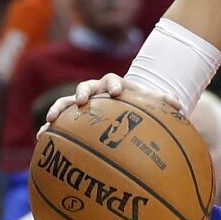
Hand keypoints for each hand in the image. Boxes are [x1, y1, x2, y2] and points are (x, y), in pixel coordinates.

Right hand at [42, 74, 184, 130]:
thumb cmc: (134, 103)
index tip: (117, 92)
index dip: (113, 85)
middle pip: (85, 86)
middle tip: (82, 100)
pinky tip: (40, 139)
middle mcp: (93, 90)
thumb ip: (161, 101)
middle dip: (83, 92)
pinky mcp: (69, 115)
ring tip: (51, 120)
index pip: (111, 80)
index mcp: (112, 85)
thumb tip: (180, 106)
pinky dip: (49, 128)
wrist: (118, 103)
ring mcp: (79, 102)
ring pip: (65, 101)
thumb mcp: (147, 101)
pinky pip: (57, 120)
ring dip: (58, 109)